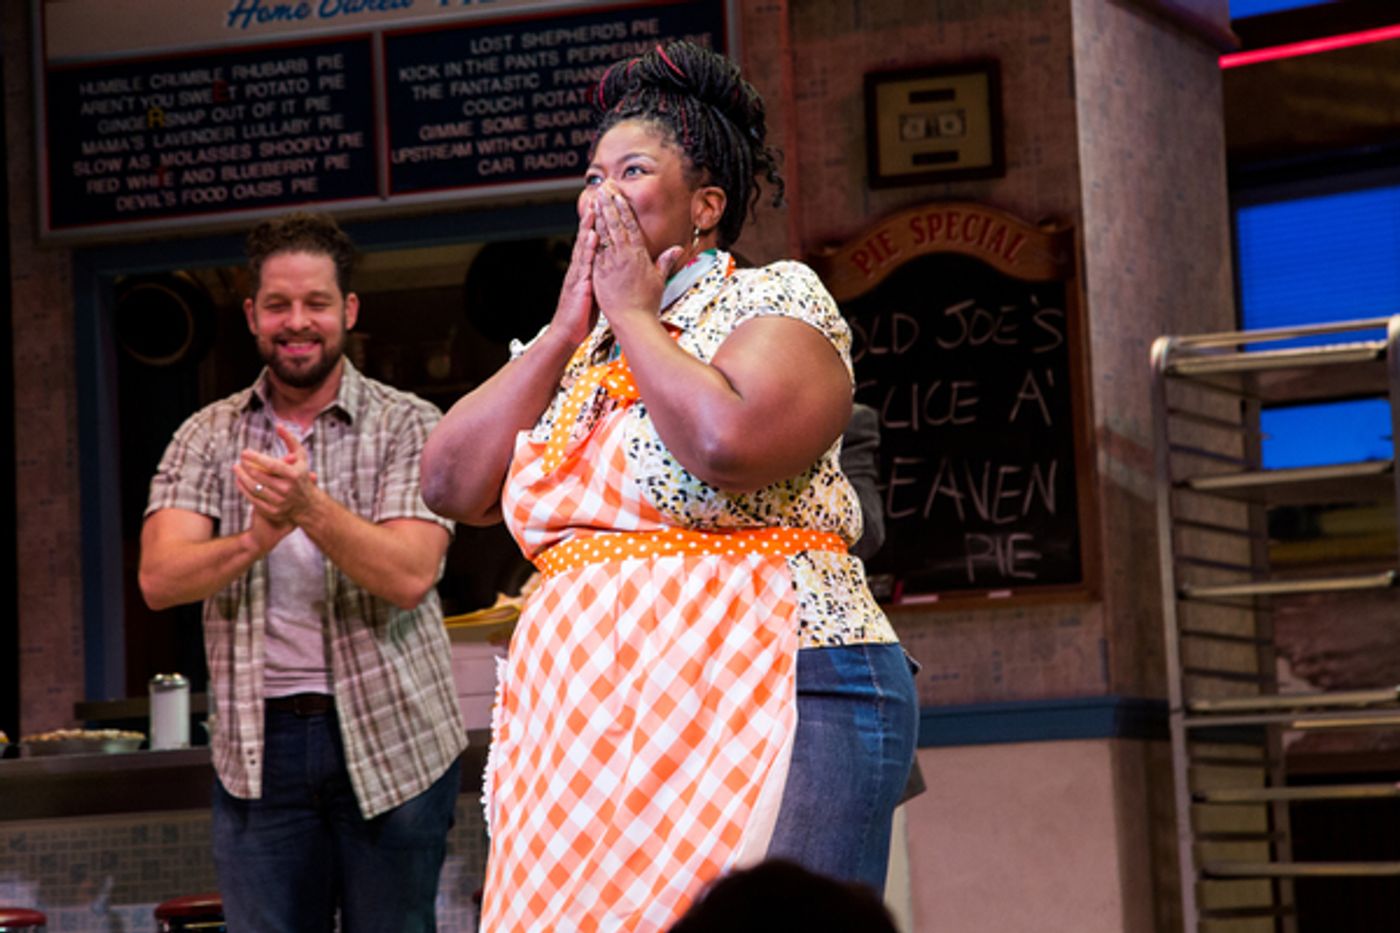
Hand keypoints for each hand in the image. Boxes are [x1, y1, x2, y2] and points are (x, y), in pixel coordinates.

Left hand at [234, 424, 320, 528]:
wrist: (308, 505)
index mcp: (293, 474)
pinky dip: (244, 489)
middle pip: (259, 476)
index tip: (244, 452)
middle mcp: (286, 489)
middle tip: (239, 460)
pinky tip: (239, 481)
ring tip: (236, 469)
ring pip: (254, 488)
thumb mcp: (302, 457)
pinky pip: (253, 499)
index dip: (255, 458)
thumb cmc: (302, 476)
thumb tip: (278, 425)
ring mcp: (279, 502)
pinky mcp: (273, 511)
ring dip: (242, 477)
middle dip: (245, 467)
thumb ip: (290, 440)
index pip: (271, 464)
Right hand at [548, 201, 601, 345]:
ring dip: (588, 227)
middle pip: (585, 237)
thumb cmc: (582, 314)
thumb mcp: (595, 291)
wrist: (568, 333)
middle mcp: (579, 268)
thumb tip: (610, 267)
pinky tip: (592, 236)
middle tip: (598, 198)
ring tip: (594, 208)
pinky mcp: (578, 284)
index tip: (604, 206)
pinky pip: (584, 264)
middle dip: (591, 217)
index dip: (597, 224)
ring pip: (583, 246)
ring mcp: (577, 274)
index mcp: (584, 269)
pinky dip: (588, 249)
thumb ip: (601, 277)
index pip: (591, 241)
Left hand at [590, 182, 683, 327]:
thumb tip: (677, 249)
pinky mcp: (600, 272)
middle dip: (610, 203)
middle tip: (604, 187)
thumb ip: (665, 261)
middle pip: (616, 223)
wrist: (633, 321)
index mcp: (639, 255)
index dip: (623, 206)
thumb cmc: (646, 304)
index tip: (618, 193)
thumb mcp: (659, 280)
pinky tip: (588, 222)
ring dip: (600, 213)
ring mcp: (611, 263)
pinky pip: (595, 249)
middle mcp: (625, 255)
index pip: (630, 224)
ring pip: (605, 232)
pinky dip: (591, 234)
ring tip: (596, 197)